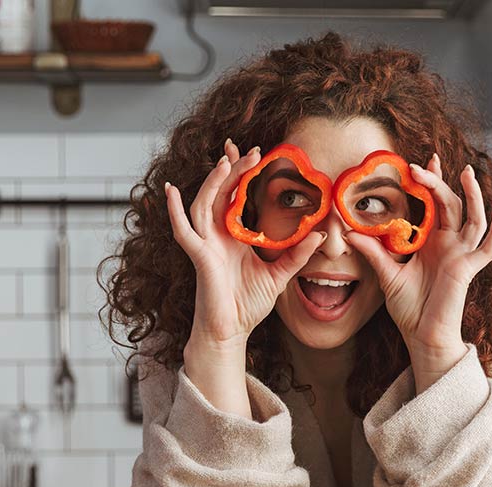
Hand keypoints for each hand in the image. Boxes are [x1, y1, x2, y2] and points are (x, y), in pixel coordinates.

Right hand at [165, 138, 324, 352]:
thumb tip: (321, 235)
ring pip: (203, 204)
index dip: (241, 174)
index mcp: (234, 236)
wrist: (232, 332)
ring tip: (225, 162)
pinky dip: (174, 211)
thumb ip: (297, 255)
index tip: (255, 153)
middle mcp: (217, 236)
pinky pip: (183, 231)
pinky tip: (170, 191)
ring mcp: (206, 245)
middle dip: (232, 170)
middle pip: (221, 193)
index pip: (237, 197)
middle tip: (249, 150)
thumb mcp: (279, 275)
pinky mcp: (199, 258)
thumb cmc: (248, 305)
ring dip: (213, 182)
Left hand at [345, 153, 491, 360]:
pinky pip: (489, 247)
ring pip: (474, 218)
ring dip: (473, 195)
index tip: (418, 162)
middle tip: (423, 164)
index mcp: (430, 242)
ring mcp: (461, 255)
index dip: (430, 182)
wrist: (421, 336)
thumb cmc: (408, 308)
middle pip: (450, 204)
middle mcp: (448, 244)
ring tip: (466, 172)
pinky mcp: (468, 269)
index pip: (432, 204)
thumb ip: (372, 252)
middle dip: (439, 182)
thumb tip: (348, 232)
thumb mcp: (387, 275)